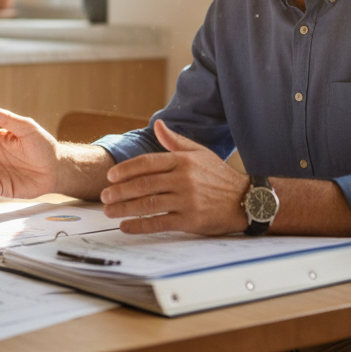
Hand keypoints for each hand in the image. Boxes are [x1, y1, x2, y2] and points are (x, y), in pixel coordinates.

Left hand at [100, 119, 249, 234]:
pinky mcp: (190, 220)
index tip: (111, 177)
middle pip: (143, 184)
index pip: (147, 163)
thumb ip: (175, 141)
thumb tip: (157, 125)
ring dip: (124, 208)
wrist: (246, 200)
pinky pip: (159, 222)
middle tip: (104, 196)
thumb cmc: (219, 176)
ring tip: (110, 211)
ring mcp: (187, 200)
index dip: (125, 170)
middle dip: (119, 191)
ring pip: (148, 204)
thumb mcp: (199, 153)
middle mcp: (183, 179)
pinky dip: (140, 225)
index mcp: (183, 161)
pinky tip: (127, 226)